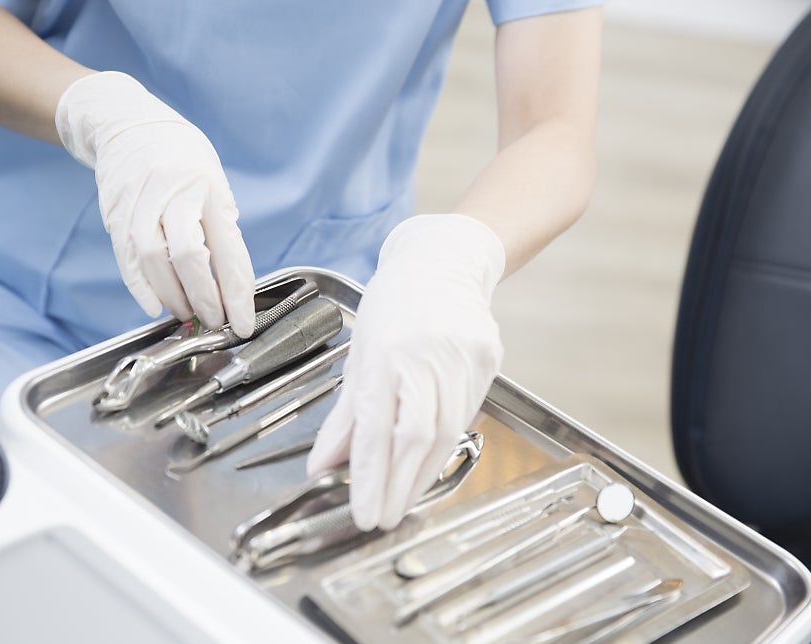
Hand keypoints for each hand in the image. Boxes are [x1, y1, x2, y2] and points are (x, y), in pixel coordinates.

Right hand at [55, 72, 254, 333]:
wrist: (126, 122)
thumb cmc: (181, 158)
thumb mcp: (214, 183)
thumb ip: (222, 229)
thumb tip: (235, 285)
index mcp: (209, 188)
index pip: (227, 250)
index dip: (236, 294)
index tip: (243, 324)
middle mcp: (174, 193)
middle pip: (189, 257)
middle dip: (205, 299)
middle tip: (215, 322)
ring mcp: (141, 201)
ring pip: (155, 260)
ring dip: (173, 297)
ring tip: (188, 315)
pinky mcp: (116, 212)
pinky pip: (127, 256)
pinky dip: (141, 287)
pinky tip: (154, 306)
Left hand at [307, 215, 505, 530]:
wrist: (443, 261)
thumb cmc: (393, 303)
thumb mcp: (358, 352)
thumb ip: (344, 414)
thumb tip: (323, 464)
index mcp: (384, 350)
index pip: (376, 428)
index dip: (369, 477)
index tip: (362, 511)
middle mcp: (425, 354)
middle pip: (415, 437)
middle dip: (396, 486)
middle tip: (381, 518)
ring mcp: (462, 355)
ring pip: (446, 432)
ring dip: (422, 474)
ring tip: (402, 500)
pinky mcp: (487, 358)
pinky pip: (467, 413)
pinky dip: (445, 445)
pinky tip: (428, 463)